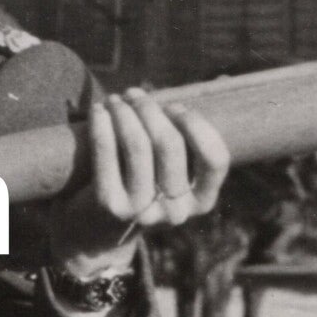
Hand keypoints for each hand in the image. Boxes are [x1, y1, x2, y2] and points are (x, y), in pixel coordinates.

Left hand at [51, 88, 230, 279]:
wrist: (92, 237)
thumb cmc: (136, 189)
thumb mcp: (167, 174)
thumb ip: (185, 140)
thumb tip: (224, 79)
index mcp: (201, 202)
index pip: (216, 159)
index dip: (197, 125)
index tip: (176, 106)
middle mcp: (176, 211)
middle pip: (171, 145)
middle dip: (152, 109)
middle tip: (136, 94)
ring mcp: (142, 211)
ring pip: (137, 145)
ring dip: (125, 112)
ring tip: (116, 100)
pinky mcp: (109, 206)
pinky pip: (106, 154)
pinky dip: (102, 125)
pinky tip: (98, 110)